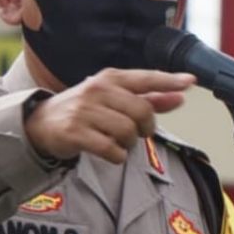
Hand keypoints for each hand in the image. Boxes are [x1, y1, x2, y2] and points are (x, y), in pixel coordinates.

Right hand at [24, 68, 195, 163]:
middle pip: (141, 111)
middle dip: (145, 127)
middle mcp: (97, 90)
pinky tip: (108, 151)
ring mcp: (85, 111)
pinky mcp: (75, 132)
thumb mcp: (114, 98)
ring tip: (117, 141)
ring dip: (129, 143)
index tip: (192, 81)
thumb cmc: (84, 110)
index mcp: (110, 78)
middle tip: (137, 132)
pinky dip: (116, 156)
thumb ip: (149, 98)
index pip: (146, 77)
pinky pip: (111, 149)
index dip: (170, 80)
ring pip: (127, 132)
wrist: (41, 123)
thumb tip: (181, 96)